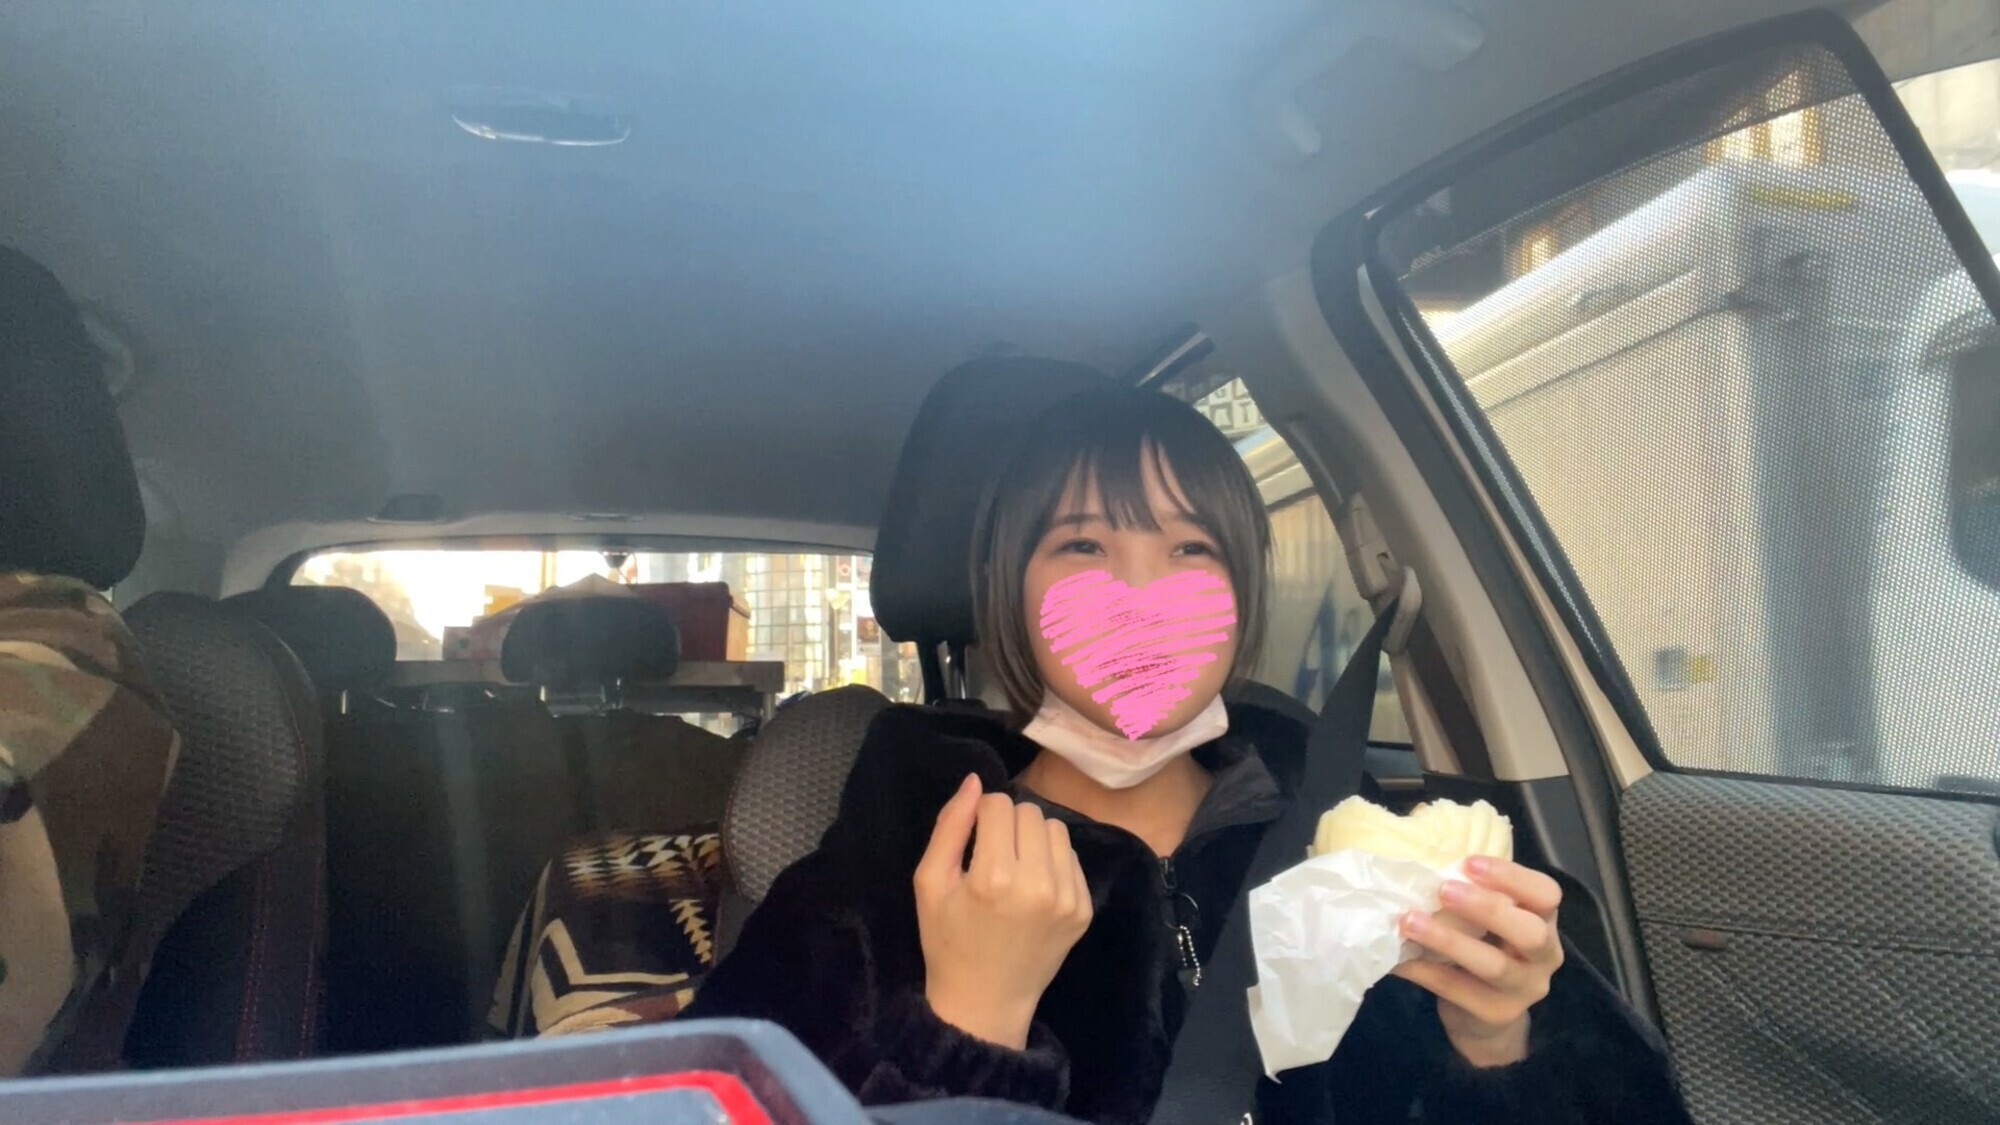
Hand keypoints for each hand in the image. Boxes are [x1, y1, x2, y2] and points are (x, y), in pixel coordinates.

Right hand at [915, 774, 1092, 1049]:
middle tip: (993, 855)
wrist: (985, 1000)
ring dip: (1034, 838)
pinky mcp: (1084, 910)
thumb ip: (949, 826)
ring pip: (1056, 829)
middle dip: (1009, 824)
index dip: (981, 816)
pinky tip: (1033, 888)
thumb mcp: (930, 882)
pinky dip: (1052, 862)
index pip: (998, 805)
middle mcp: (1038, 884)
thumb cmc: (948, 940)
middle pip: (1030, 812)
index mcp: (994, 876)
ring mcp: (1067, 898)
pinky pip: (1072, 858)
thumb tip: (974, 781)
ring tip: (1016, 868)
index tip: (973, 842)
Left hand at [1391, 856, 1563, 1067]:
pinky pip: (1457, 989)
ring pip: (1493, 965)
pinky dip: (1424, 970)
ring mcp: (1523, 990)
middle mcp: (1544, 956)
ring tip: (1409, 921)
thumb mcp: (1489, 919)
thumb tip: (1423, 853)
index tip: (1468, 863)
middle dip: (1488, 907)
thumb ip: (1475, 891)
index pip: (1546, 894)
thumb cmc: (1484, 947)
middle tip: (1443, 889)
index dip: (1512, 876)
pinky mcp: (1495, 1014)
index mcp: (1544, 921)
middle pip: (1531, 932)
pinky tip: (1398, 957)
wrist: (1483, 1017)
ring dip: (1448, 940)